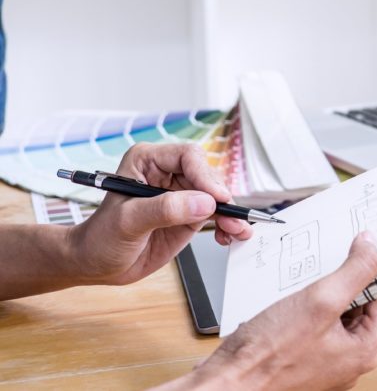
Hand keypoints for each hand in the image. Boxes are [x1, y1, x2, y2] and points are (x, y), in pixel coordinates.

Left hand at [68, 143, 251, 285]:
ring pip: (217, 197)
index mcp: (148, 161)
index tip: (216, 198)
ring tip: (237, 230)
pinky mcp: (190, 214)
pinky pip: (217, 215)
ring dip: (231, 213)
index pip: (187, 157)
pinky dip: (228, 225)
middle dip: (222, 198)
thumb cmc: (100, 238)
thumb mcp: (128, 222)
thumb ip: (165, 210)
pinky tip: (231, 236)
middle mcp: (167, 173)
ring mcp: (181, 195)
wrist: (95, 264)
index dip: (205, 176)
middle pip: (208, 176)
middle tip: (231, 218)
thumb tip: (205, 203)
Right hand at [182, 233, 376, 390]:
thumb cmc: (267, 357)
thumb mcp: (320, 301)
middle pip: (363, 304)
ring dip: (326, 290)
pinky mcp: (304, 356)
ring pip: (337, 312)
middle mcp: (349, 358)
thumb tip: (374, 247)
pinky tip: (293, 294)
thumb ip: (355, 271)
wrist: (225, 385)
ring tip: (310, 275)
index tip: (372, 243)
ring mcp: (326, 359)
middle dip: (350, 277)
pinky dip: (308, 305)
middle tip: (337, 253)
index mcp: (364, 349)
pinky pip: (316, 323)